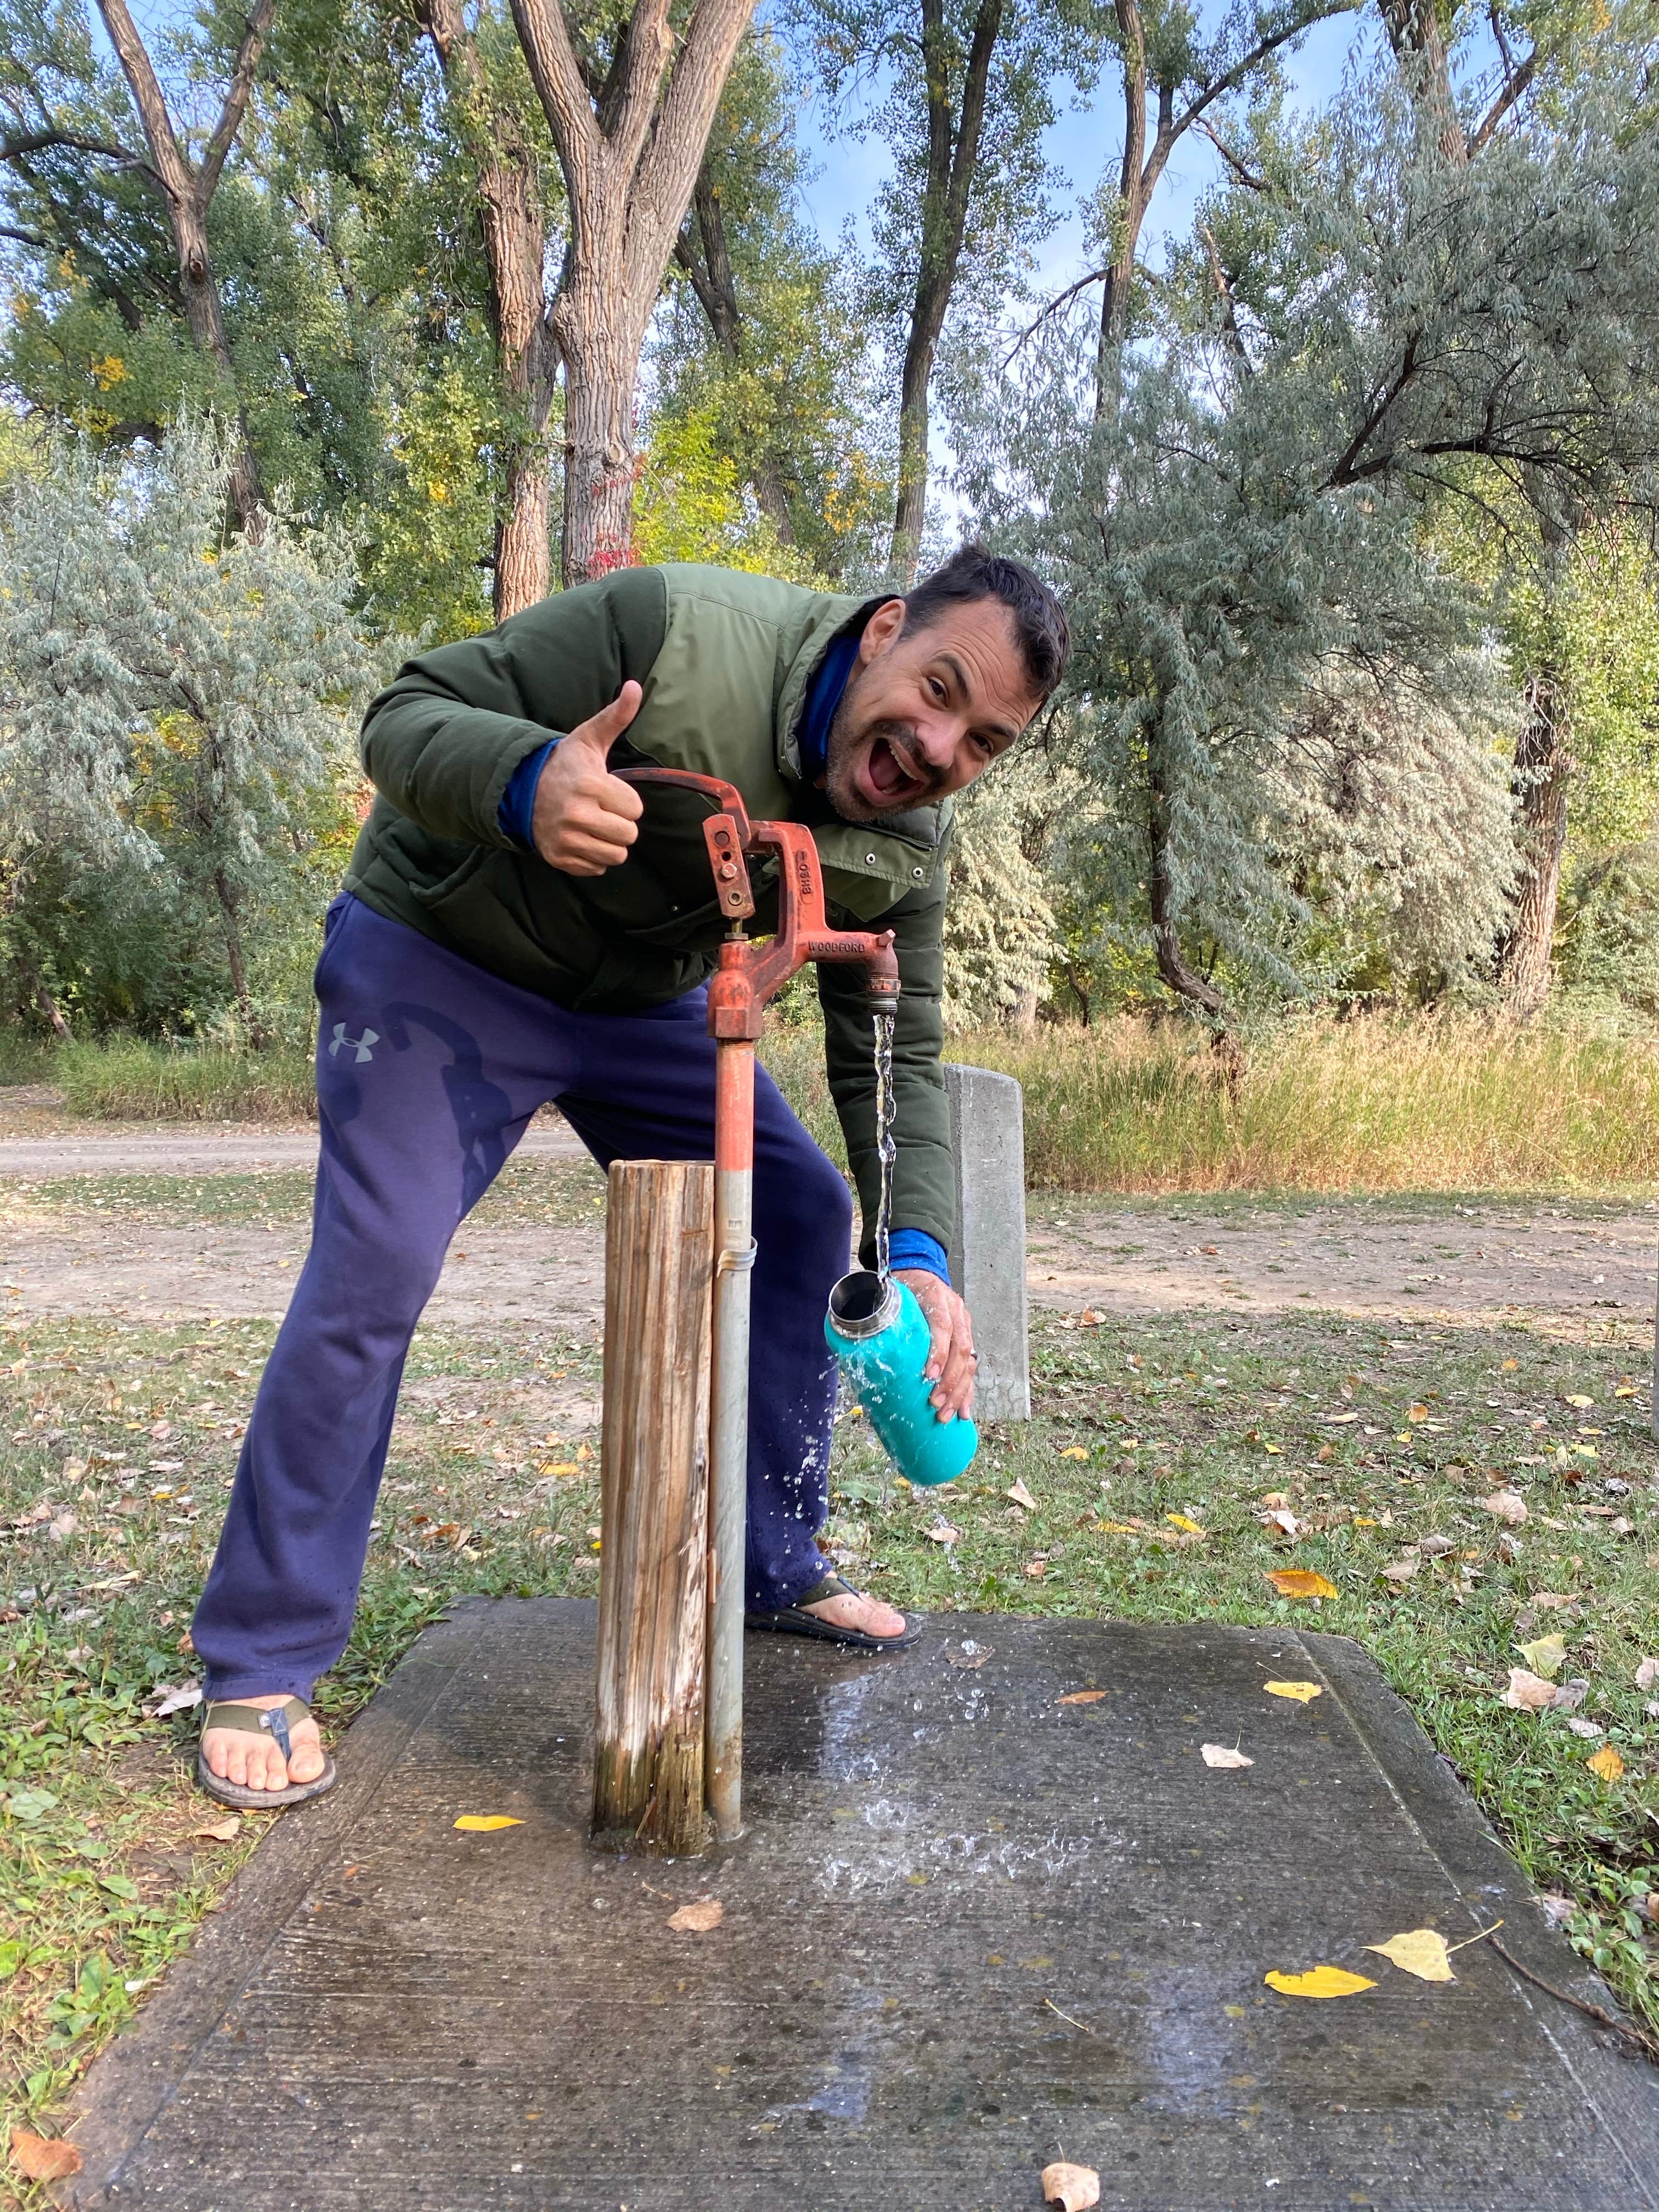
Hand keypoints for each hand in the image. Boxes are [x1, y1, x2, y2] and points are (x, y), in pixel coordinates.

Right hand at [530, 680, 644, 875]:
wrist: (524, 789)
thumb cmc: (566, 764)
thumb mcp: (589, 738)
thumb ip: (616, 716)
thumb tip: (635, 687)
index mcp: (588, 785)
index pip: (635, 809)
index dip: (627, 800)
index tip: (610, 791)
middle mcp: (575, 815)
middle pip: (628, 835)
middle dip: (621, 822)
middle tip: (604, 809)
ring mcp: (565, 839)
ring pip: (616, 855)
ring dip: (611, 842)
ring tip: (596, 824)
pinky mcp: (559, 858)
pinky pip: (597, 868)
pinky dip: (594, 856)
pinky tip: (582, 837)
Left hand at [893, 1269, 976, 1422]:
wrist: (922, 1270)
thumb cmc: (904, 1286)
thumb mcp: (892, 1292)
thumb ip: (881, 1313)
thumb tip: (856, 1345)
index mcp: (937, 1297)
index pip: (944, 1326)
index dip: (939, 1352)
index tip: (929, 1374)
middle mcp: (956, 1312)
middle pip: (960, 1349)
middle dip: (949, 1381)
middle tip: (935, 1403)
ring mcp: (964, 1325)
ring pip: (968, 1362)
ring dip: (958, 1391)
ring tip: (946, 1414)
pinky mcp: (965, 1338)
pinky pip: (969, 1367)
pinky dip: (967, 1390)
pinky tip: (963, 1410)